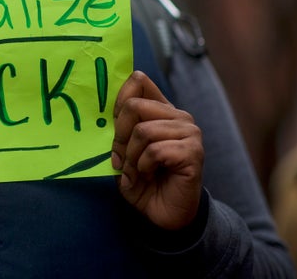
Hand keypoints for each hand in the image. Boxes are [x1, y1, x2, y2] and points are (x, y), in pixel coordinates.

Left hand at [110, 71, 202, 229]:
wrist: (164, 215)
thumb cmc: (142, 181)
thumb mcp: (122, 152)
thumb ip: (117, 129)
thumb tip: (103, 114)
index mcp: (160, 110)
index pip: (138, 81)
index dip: (118, 100)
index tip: (112, 124)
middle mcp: (177, 116)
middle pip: (134, 106)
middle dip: (120, 136)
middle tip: (122, 158)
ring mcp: (189, 133)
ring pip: (143, 131)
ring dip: (132, 157)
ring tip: (137, 171)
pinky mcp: (193, 152)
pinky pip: (155, 151)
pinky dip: (143, 167)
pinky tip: (149, 175)